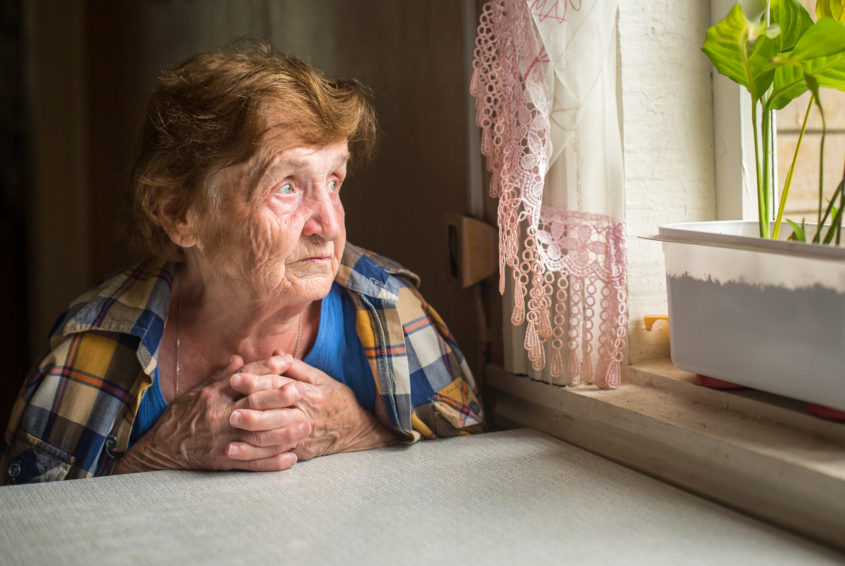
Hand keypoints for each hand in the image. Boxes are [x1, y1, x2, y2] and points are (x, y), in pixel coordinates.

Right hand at [114, 355, 308, 473]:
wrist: (160, 450)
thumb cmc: (180, 417)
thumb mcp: (196, 391)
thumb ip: (220, 376)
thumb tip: (240, 358)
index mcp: (214, 395)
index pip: (243, 378)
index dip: (266, 369)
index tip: (287, 362)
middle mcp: (219, 415)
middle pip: (252, 404)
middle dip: (278, 398)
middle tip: (301, 391)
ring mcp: (222, 439)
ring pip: (257, 435)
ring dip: (284, 432)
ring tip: (306, 427)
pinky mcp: (223, 460)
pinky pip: (251, 463)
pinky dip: (272, 462)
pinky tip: (292, 459)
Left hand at [229, 359, 398, 461]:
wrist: (357, 429)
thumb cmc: (337, 399)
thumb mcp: (321, 378)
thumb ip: (296, 367)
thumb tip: (275, 354)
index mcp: (309, 393)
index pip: (279, 386)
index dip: (256, 382)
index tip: (235, 379)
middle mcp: (305, 415)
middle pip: (275, 414)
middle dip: (251, 414)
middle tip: (229, 413)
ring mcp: (303, 436)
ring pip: (274, 438)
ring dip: (249, 439)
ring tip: (227, 438)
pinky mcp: (301, 452)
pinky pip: (276, 456)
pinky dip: (256, 457)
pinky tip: (238, 456)